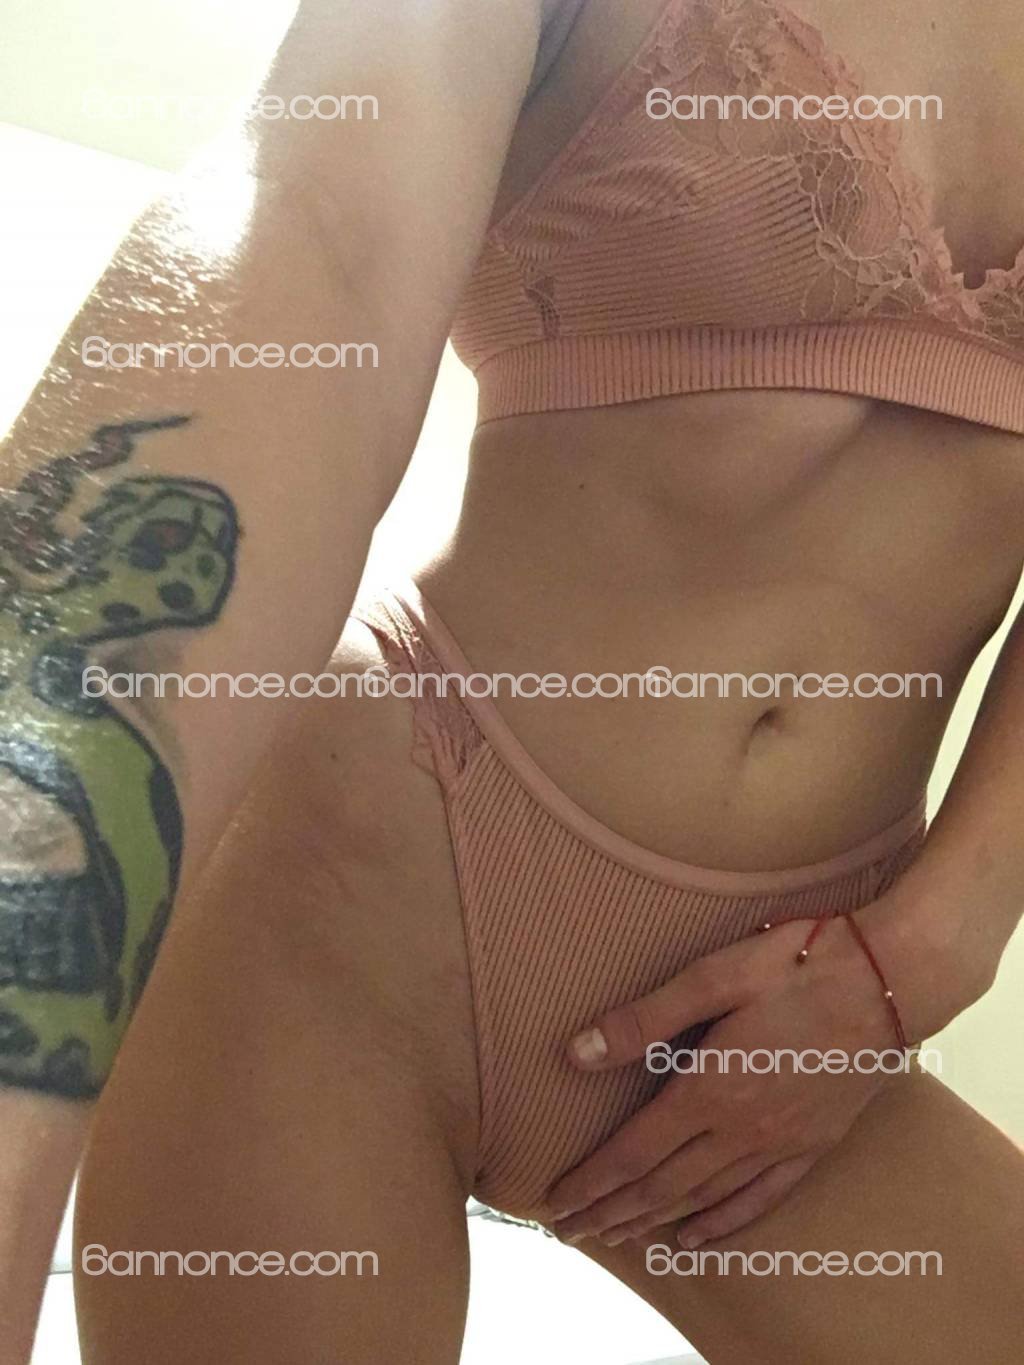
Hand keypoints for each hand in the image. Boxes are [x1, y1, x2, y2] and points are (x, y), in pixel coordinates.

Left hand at [546, 914, 910, 1249]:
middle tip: (569, 1232)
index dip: (591, 1182)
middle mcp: (742, 1129)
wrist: (893, 980)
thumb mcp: (715, 976)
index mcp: (711, 1088)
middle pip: (661, 1185)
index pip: (633, 1152)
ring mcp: (781, 1142)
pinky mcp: (815, 1143)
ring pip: (704, 1198)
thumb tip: (577, 1052)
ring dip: (654, 1221)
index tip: (554, 1203)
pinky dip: (722, 1224)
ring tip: (617, 1238)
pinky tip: (696, 1237)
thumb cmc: (800, 965)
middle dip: (610, 1211)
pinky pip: (760, 1199)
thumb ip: (645, 1020)